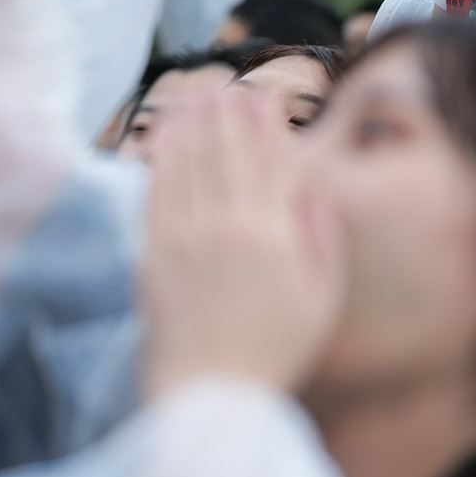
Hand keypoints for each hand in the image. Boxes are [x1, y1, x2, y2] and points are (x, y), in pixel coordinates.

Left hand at [141, 90, 341, 399]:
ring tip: (194, 96)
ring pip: (186, 165)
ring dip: (190, 124)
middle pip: (224, 153)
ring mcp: (184, 239)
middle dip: (225, 113)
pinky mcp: (153, 255)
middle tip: (224, 83)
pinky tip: (163, 139)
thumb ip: (323, 239)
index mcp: (272, 235)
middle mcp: (225, 227)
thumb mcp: (323, 298)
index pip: (267, 162)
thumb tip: (314, 189)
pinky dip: (159, 160)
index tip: (262, 95)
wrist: (212, 393)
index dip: (263, 123)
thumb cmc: (277, 351)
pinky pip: (155, 193)